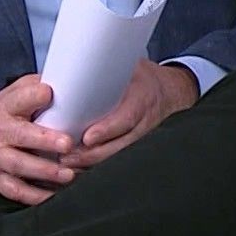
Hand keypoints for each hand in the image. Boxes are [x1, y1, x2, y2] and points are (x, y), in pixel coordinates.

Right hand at [0, 74, 75, 205]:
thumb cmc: (1, 113)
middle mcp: (1, 132)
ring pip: (20, 166)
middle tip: (67, 144)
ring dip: (44, 171)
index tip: (51, 94)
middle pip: (22, 136)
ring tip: (68, 175)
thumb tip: (68, 82)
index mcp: (8, 107)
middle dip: (45, 140)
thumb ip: (37, 88)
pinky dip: (33, 196)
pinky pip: (14, 190)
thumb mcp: (14, 93)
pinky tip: (53, 195)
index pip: (22, 97)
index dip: (36, 95)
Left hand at [61, 60, 199, 170]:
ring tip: (67, 165)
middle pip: (119, 145)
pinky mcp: (134, 146)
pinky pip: (116, 158)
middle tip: (66, 157)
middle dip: (92, 154)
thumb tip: (67, 71)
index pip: (127, 118)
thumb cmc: (142, 77)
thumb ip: (103, 71)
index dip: (107, 130)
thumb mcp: (128, 67)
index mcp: (142, 98)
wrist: (169, 91)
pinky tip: (78, 169)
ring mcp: (140, 137)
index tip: (87, 138)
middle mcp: (144, 121)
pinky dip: (97, 166)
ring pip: (116, 156)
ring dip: (91, 163)